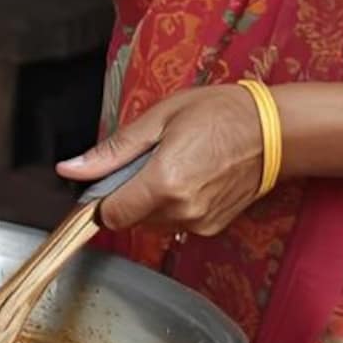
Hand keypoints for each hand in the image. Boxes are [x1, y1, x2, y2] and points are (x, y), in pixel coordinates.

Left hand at [55, 85, 264, 234]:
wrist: (273, 131)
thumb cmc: (219, 114)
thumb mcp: (159, 119)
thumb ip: (113, 150)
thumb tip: (70, 169)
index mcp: (164, 182)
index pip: (111, 215)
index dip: (102, 199)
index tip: (108, 179)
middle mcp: (181, 211)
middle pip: (131, 219)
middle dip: (129, 193)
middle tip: (149, 159)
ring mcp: (199, 223)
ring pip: (152, 223)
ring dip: (151, 201)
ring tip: (174, 165)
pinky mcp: (212, 228)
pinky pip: (176, 223)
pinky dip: (173, 205)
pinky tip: (191, 178)